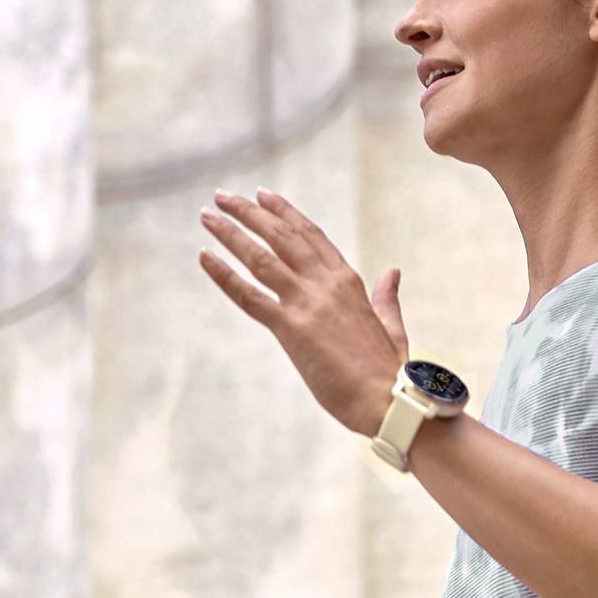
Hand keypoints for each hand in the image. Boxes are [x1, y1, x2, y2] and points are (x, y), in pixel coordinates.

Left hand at [198, 188, 408, 434]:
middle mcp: (326, 285)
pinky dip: (224, 275)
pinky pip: (249, 296)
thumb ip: (386, 297)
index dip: (285, 213)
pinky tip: (205, 256)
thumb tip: (392, 272)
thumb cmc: (391, 372)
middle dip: (249, 212)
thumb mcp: (392, 326)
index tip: (263, 196)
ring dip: (231, 233)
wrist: (388, 401)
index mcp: (349, 282)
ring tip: (207, 216)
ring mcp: (307, 304)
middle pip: (282, 236)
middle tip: (223, 196)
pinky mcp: (291, 328)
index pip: (311, 236)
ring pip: (261, 257)